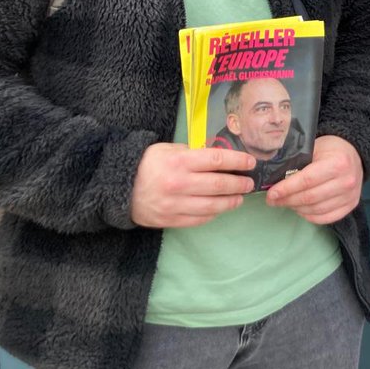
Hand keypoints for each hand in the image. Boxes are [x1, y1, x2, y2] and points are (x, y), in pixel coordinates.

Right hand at [130, 143, 255, 227]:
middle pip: (219, 184)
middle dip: (239, 184)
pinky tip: (220, 208)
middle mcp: (180, 183)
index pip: (217, 160)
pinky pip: (199, 219)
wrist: (118, 187)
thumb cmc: (148, 163)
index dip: (238, 161)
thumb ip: (194, 153)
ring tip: (239, 198)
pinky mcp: (171, 219)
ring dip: (231, 202)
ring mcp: (175, 204)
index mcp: (180, 161)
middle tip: (249, 183)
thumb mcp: (170, 149)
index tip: (251, 163)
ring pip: (212, 205)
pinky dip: (213, 214)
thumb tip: (220, 158)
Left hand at [266, 136, 363, 223]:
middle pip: (309, 197)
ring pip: (316, 210)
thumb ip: (297, 162)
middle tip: (273, 200)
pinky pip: (325, 218)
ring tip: (286, 203)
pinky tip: (300, 209)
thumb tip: (275, 180)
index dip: (286, 189)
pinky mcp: (351, 205)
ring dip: (296, 208)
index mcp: (337, 163)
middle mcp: (346, 181)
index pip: (306, 180)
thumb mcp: (315, 147)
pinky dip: (309, 216)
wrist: (354, 154)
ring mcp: (350, 195)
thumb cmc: (331, 149)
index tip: (271, 194)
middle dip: (287, 200)